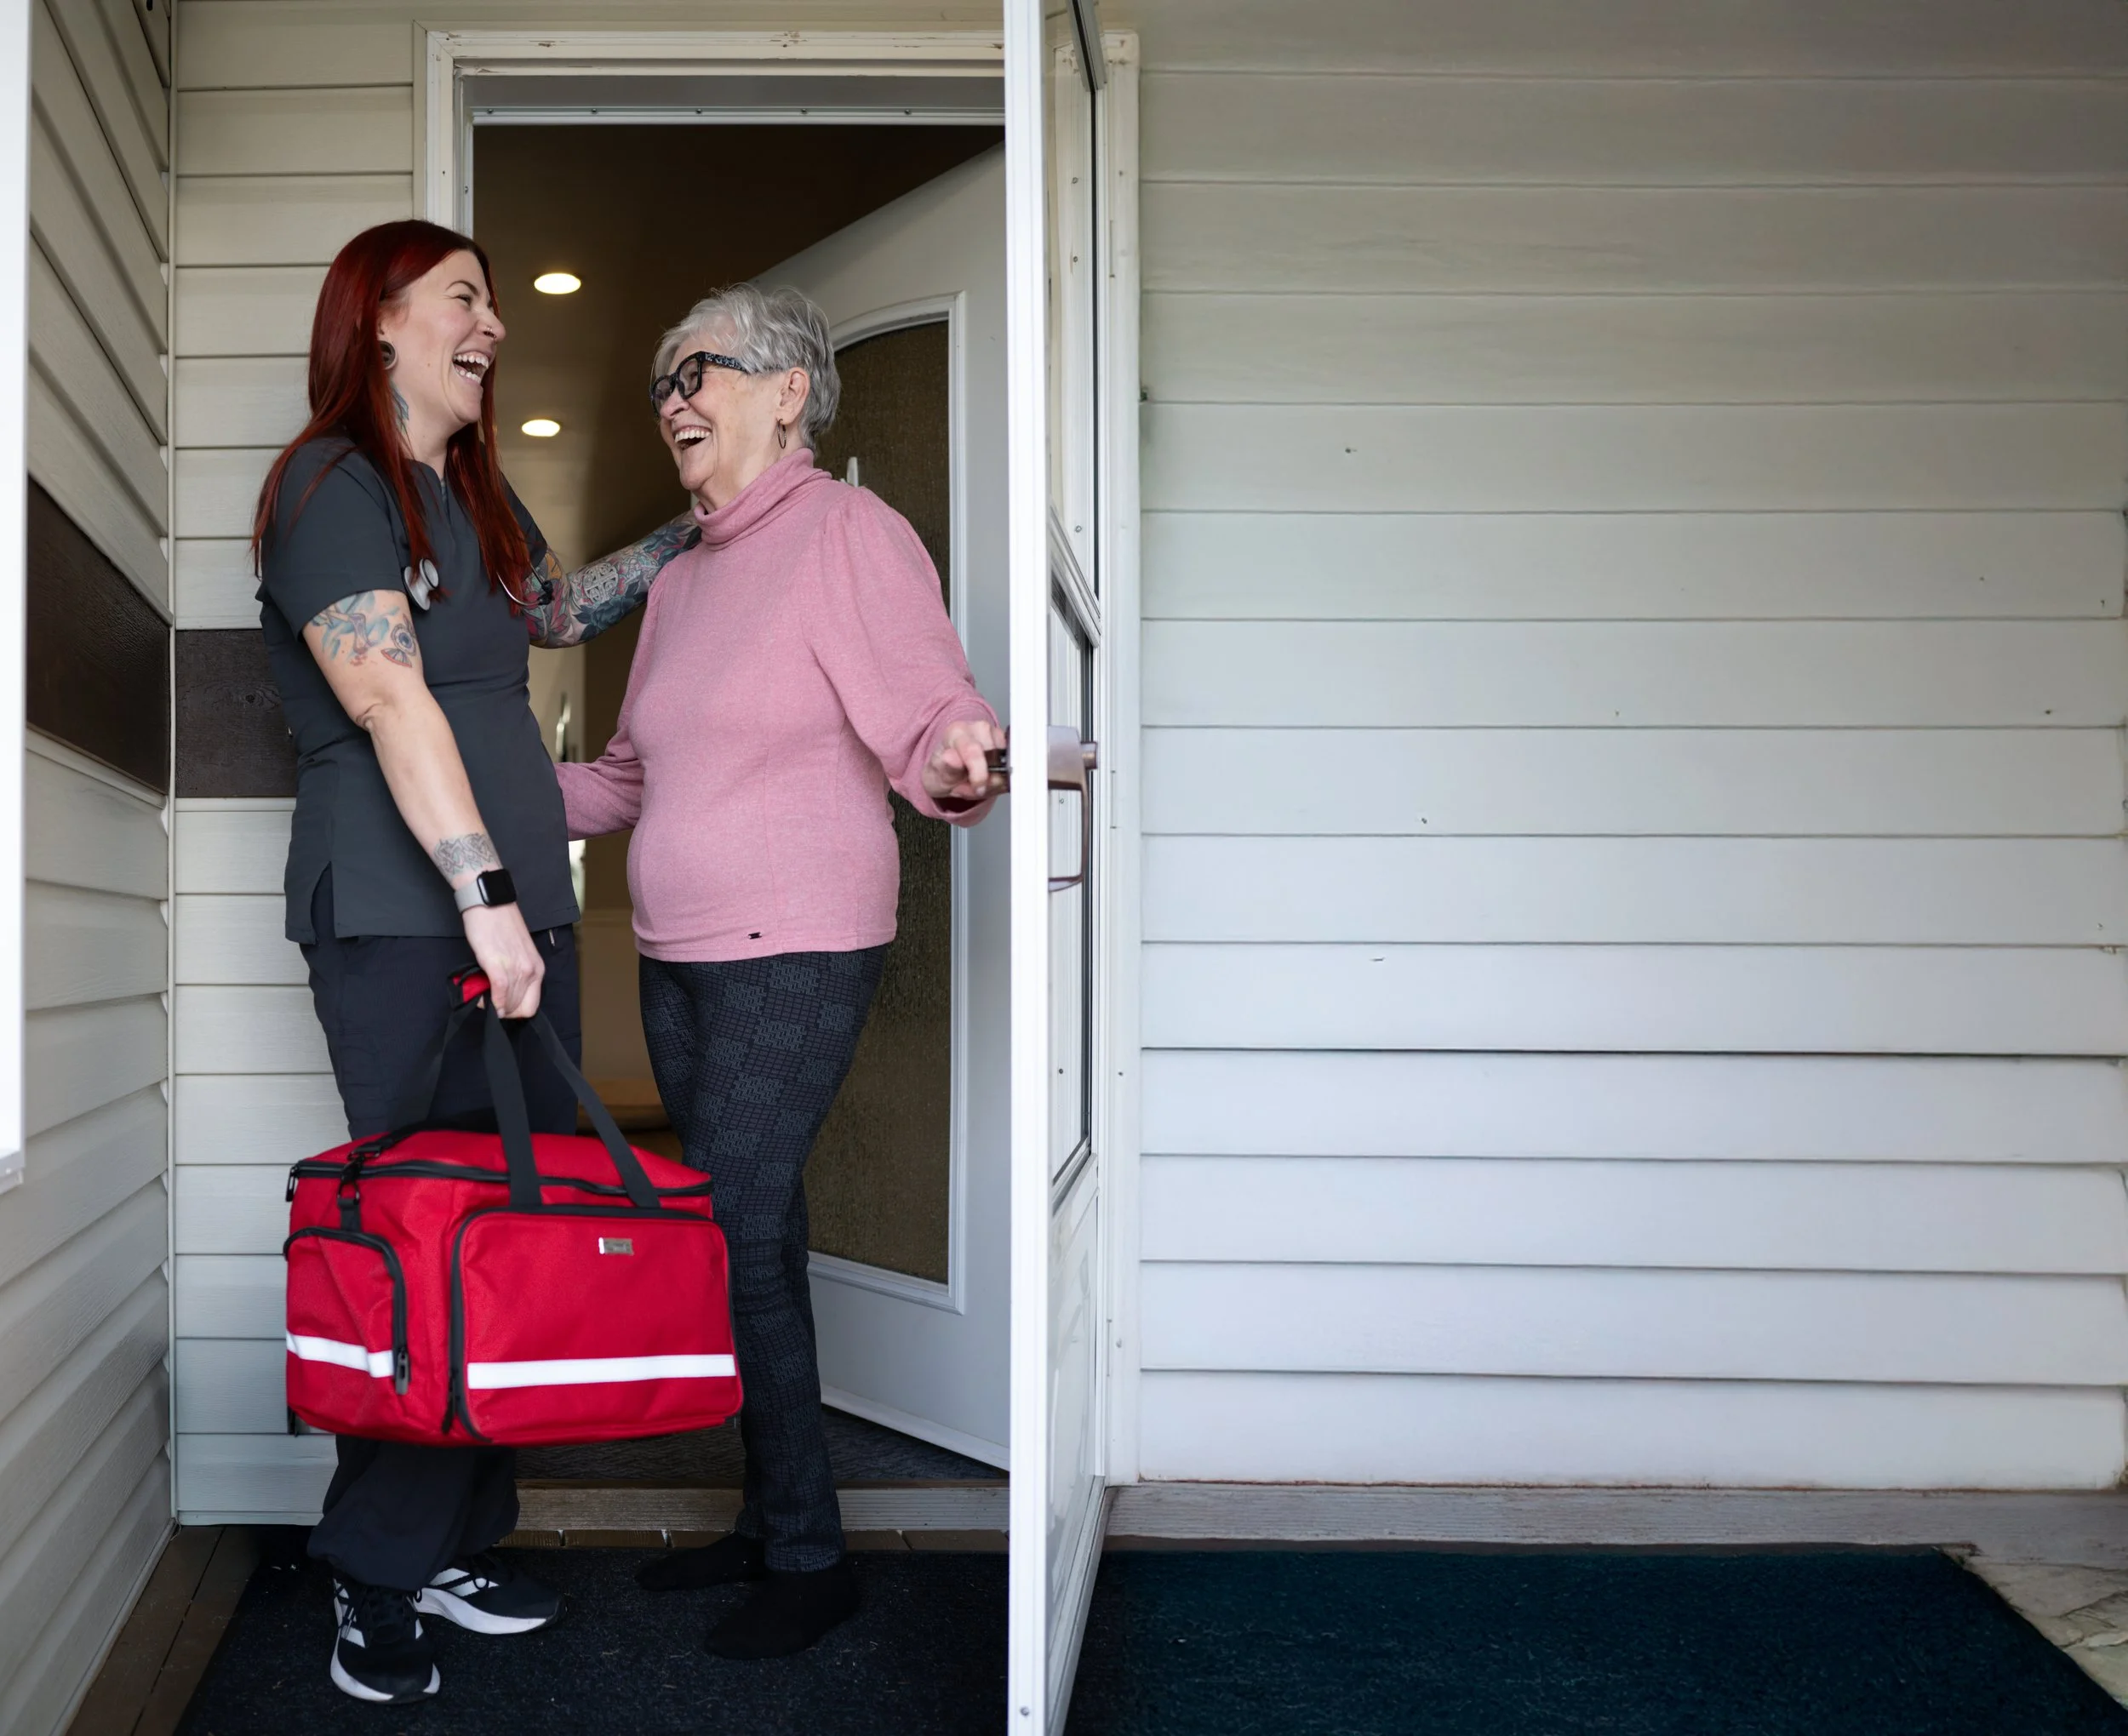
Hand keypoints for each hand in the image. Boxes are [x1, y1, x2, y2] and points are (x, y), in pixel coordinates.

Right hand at [463, 902, 543, 1018]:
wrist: (489, 904)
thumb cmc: (501, 925)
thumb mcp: (517, 953)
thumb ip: (516, 973)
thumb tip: (504, 993)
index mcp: (537, 969)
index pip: (532, 1006)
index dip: (515, 1012)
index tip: (502, 1006)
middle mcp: (531, 971)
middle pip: (519, 1009)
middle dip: (502, 1010)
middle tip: (488, 1001)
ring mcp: (516, 969)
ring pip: (509, 1005)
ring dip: (492, 1005)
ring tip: (481, 994)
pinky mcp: (498, 965)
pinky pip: (499, 994)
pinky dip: (491, 1002)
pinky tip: (483, 998)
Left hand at [923, 719, 1007, 802]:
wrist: (949, 770)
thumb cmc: (942, 771)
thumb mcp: (936, 776)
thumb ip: (946, 768)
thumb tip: (952, 758)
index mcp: (956, 731)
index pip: (973, 750)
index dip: (979, 774)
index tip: (978, 789)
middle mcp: (978, 728)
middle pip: (993, 760)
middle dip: (985, 782)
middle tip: (971, 789)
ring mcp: (996, 735)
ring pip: (1005, 765)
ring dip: (993, 783)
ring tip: (976, 784)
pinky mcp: (1007, 745)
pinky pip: (1011, 769)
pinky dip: (1001, 781)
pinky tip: (987, 780)